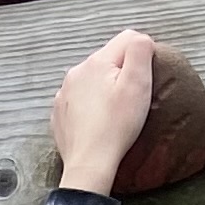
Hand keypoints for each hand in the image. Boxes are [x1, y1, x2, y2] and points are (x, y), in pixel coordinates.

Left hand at [51, 29, 156, 196]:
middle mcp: (75, 73)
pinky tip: (99, 123)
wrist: (89, 165)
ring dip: (105, 90)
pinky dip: (91, 108)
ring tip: (114, 114)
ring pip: (93, 80)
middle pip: (108, 60)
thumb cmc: (116, 127)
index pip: (127, 39)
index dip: (142, 56)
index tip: (144, 80)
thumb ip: (140, 50)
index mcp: (96, 62)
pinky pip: (80, 101)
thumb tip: (141, 39)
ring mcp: (64, 94)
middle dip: (122, 74)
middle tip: (130, 100)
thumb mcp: (137, 83)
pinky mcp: (60, 114)